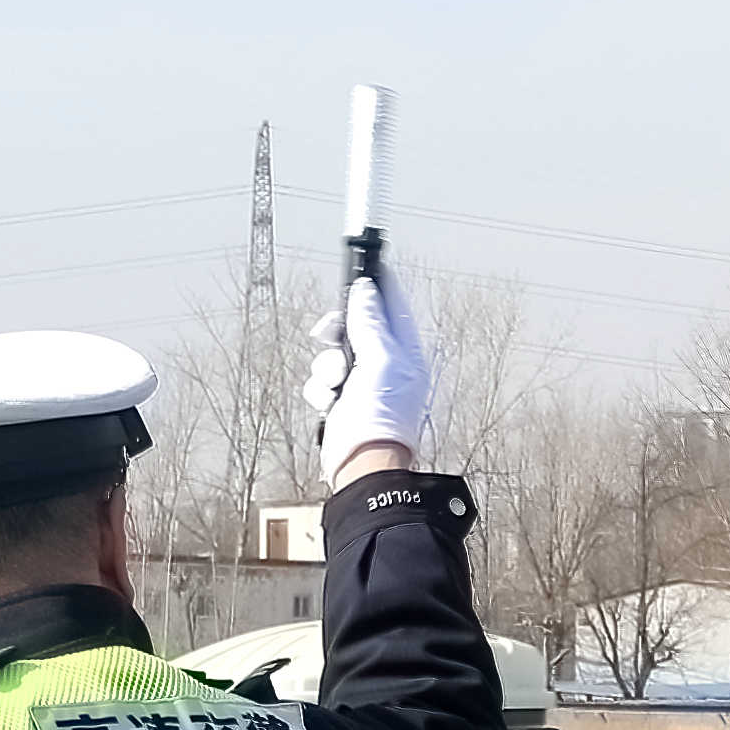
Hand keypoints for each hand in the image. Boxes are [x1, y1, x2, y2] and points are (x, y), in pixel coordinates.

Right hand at [304, 243, 434, 483]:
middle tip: (328, 333)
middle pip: (356, 325)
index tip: (362, 262)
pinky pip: (324, 379)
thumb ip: (370, 321)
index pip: (392, 305)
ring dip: (327, 365)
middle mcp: (388, 364)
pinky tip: (330, 404)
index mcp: (407, 352)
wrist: (363, 467)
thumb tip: (365, 289)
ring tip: (336, 385)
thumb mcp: (379, 360)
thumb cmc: (380, 417)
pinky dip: (321, 389)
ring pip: (334, 352)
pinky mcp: (344, 401)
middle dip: (338, 331)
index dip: (376, 284)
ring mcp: (365, 383)